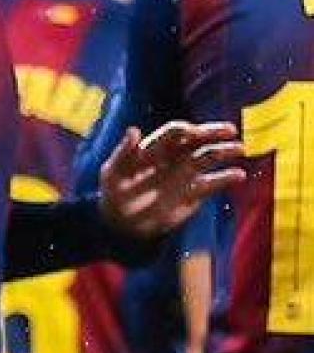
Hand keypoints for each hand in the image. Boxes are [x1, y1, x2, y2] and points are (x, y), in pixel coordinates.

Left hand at [99, 120, 244, 242]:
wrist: (124, 222)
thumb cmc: (114, 192)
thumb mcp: (113, 171)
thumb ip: (124, 151)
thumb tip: (133, 129)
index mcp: (153, 148)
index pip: (173, 133)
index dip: (184, 130)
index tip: (193, 131)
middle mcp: (173, 157)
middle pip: (196, 140)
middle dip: (212, 132)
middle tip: (230, 130)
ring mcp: (185, 174)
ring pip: (209, 157)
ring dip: (224, 151)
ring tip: (239, 149)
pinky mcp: (195, 192)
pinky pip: (214, 182)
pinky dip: (226, 178)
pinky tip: (239, 175)